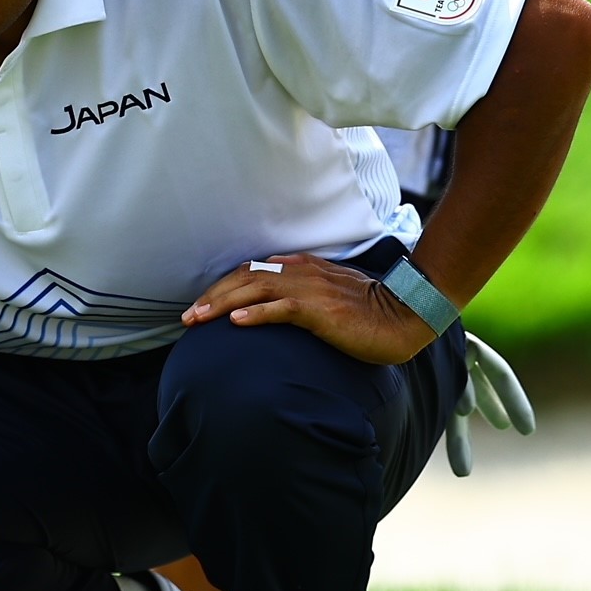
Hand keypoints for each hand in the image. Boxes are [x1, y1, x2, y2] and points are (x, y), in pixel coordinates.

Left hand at [181, 252, 436, 363]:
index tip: (202, 305)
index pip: (252, 271)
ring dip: (222, 304)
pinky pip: (281, 308)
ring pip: (255, 289)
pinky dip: (257, 313)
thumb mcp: (331, 295)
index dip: (223, 287)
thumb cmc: (370, 311)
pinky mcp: (319, 310)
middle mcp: (302, 272)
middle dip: (212, 295)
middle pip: (245, 277)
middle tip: (187, 317)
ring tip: (198, 319)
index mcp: (303, 267)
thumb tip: (275, 297)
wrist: (403, 314)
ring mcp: (310, 289)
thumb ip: (304, 290)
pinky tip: (237, 322)